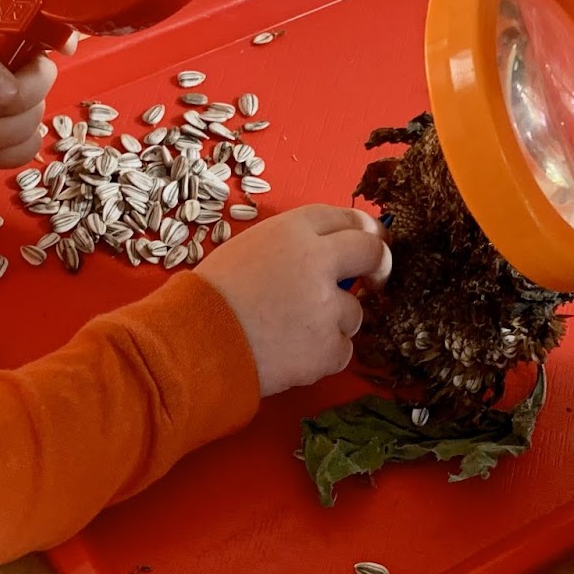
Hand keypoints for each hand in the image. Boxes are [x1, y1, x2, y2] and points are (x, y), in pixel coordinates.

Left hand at [0, 5, 72, 169]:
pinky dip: (5, 155)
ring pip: (36, 118)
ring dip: (4, 135)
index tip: (62, 50)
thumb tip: (7, 91)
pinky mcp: (4, 133)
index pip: (39, 21)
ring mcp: (9, 100)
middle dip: (16, 104)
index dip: (58, 32)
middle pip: (43, 78)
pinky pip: (27, 147)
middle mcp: (9, 62)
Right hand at [197, 205, 391, 397]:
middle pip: (371, 251)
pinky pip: (342, 349)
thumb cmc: (211, 298)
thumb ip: (293, 246)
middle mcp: (317, 261)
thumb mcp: (248, 249)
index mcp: (293, 231)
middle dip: (379, 263)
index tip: (370, 240)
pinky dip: (323, 355)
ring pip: (354, 311)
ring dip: (333, 322)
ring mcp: (327, 306)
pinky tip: (291, 354)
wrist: (194, 344)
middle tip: (377, 277)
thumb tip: (330, 253)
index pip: (347, 218)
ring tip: (291, 331)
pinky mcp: (328, 347)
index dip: (362, 230)